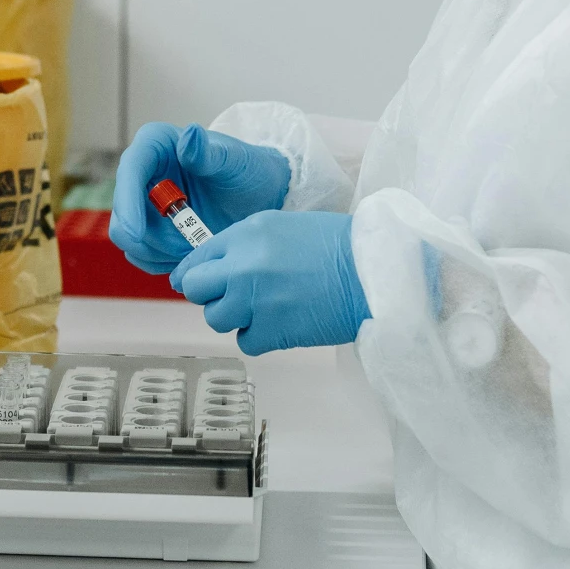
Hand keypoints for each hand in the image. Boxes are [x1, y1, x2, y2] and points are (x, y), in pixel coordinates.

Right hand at [109, 122, 292, 274]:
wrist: (259, 196)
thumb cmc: (247, 170)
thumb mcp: (232, 161)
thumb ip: (207, 152)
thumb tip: (190, 133)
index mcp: (154, 146)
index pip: (130, 171)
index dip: (127, 204)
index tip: (136, 233)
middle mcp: (141, 174)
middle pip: (120, 213)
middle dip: (144, 238)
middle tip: (179, 250)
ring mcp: (142, 204)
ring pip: (129, 239)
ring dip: (159, 252)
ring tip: (196, 246)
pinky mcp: (149, 229)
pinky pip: (142, 255)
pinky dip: (163, 262)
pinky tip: (190, 254)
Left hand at [172, 210, 368, 355]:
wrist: (375, 273)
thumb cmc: (340, 246)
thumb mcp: (284, 227)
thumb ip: (248, 245)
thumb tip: (221, 266)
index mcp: (245, 234)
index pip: (197, 257)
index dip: (194, 273)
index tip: (194, 282)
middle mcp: (242, 266)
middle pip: (195, 289)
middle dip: (209, 294)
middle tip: (232, 296)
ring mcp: (254, 301)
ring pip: (215, 319)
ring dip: (234, 318)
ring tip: (264, 309)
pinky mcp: (271, 332)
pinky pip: (245, 341)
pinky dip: (259, 338)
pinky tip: (280, 324)